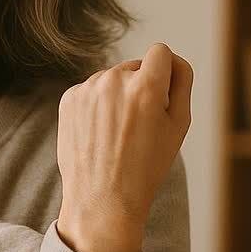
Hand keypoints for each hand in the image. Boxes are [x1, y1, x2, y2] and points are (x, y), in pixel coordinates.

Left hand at [54, 43, 192, 251]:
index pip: (160, 52)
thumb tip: (173, 60)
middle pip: (135, 68)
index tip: (163, 92)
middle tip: (140, 127)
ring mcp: (87, 89)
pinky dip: (97, 107)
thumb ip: (182, 83)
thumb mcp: (179, 126)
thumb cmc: (146, 167)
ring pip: (111, 80)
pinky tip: (100, 134)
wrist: (102, 200)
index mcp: (146, 86)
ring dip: (118, 97)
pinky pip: (90, 91)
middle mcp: (113, 80)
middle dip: (141, 88)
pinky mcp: (68, 99)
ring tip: (118, 135)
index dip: (166, 71)